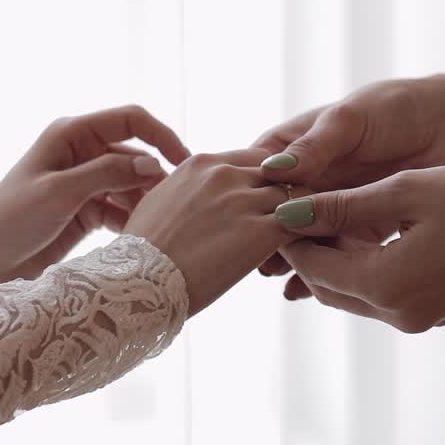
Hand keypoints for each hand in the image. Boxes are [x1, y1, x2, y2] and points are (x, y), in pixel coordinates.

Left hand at [0, 105, 190, 281]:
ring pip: (132, 185)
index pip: (131, 119)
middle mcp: (83, 152)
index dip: (162, 135)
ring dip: (146, 203)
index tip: (185, 161)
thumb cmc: (13, 219)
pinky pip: (122, 207)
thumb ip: (106, 174)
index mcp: (72, 134)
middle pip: (136, 156)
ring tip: (157, 226)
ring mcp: (86, 181)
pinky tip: (140, 236)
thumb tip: (153, 165)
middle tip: (173, 208)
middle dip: (156, 179)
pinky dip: (133, 219)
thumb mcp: (59, 194)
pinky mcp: (88, 208)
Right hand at [125, 149, 303, 315]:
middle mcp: (225, 173)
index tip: (270, 207)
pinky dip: (307, 236)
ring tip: (306, 240)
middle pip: (281, 174)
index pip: (256, 160)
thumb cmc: (141, 256)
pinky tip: (304, 254)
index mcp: (202, 163)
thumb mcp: (158, 204)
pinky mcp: (260, 231)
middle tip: (298, 222)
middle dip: (290, 195)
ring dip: (303, 216)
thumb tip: (194, 198)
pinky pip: (301, 223)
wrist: (137, 284)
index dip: (268, 183)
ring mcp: (243, 200)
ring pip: (296, 195)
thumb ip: (186, 191)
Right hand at [252, 75, 444, 282]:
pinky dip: (326, 270)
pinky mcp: (364, 226)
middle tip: (262, 264)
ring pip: (308, 237)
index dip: (251, 200)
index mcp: (298, 146)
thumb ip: (315, 146)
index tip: (245, 224)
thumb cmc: (398, 108)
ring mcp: (337, 204)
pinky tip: (310, 290)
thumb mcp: (350, 119)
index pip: (261, 175)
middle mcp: (313, 178)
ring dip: (296, 260)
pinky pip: (339, 252)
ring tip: (284, 281)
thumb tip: (275, 172)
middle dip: (271, 239)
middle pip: (281, 214)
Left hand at [273, 166, 444, 332]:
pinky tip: (369, 230)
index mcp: (386, 285)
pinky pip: (381, 294)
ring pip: (352, 292)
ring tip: (334, 211)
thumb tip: (289, 213)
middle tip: (303, 204)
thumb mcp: (407, 191)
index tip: (283, 197)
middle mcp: (396, 314)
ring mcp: (416, 319)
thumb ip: (344, 206)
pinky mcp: (432, 313)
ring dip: (337, 257)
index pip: (312, 265)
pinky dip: (365, 267)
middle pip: (327, 285)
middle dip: (310, 248)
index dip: (292, 232)